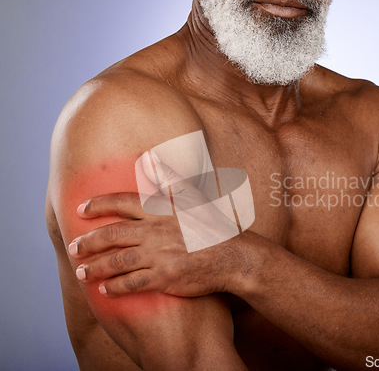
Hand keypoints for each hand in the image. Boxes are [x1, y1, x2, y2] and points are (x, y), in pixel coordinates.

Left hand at [69, 154, 243, 297]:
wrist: (235, 257)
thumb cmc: (215, 226)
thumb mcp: (194, 197)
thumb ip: (169, 178)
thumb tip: (150, 157)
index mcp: (162, 211)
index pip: (123, 203)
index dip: (99, 204)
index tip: (80, 209)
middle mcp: (156, 232)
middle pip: (113, 235)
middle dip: (89, 241)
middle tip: (73, 247)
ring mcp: (159, 256)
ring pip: (118, 261)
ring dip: (96, 267)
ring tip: (81, 272)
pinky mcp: (165, 278)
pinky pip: (133, 283)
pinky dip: (116, 287)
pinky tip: (105, 289)